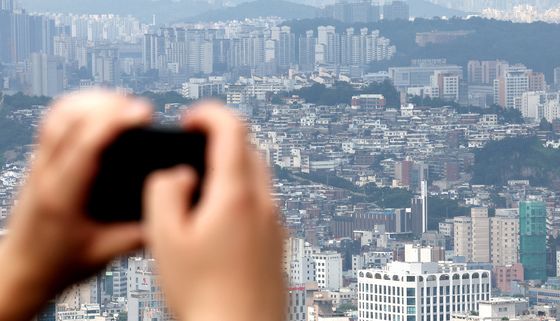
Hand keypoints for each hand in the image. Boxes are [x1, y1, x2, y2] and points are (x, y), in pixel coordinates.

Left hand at [0, 90, 150, 320]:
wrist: (21, 272)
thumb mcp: (106, 253)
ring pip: (58, 113)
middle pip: (68, 117)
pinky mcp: (41, 161)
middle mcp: (45, 172)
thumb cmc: (57, 265)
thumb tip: (172, 210)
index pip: (87, 143)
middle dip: (106, 103)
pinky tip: (101, 114)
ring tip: (122, 106)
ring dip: (92, 102)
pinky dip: (80, 108)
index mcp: (62, 194)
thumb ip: (142, 234)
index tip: (144, 111)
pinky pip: (56, 120)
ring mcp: (39, 164)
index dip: (117, 121)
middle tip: (138, 108)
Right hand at [144, 104, 285, 320]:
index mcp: (237, 195)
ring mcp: (275, 223)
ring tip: (201, 183)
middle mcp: (264, 204)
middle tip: (192, 147)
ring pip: (258, 175)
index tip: (190, 119)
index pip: (231, 129)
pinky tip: (219, 216)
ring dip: (232, 165)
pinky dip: (241, 191)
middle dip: (220, 137)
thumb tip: (177, 174)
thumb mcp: (165, 239)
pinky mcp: (277, 241)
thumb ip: (165, 192)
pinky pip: (261, 200)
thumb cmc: (205, 295)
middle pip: (249, 148)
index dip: (208, 114)